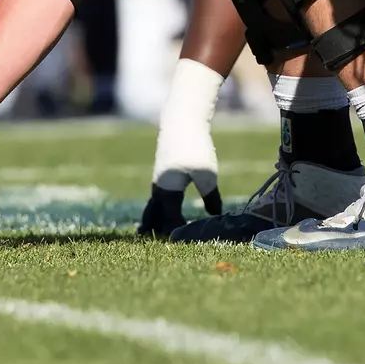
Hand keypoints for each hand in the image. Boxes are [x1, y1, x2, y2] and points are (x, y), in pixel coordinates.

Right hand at [139, 61, 222, 236]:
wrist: (181, 119)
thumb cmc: (195, 147)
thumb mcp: (207, 175)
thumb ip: (211, 197)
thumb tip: (216, 215)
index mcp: (167, 192)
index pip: (169, 220)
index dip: (176, 232)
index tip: (183, 242)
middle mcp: (159, 187)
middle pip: (152, 215)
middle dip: (153, 229)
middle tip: (152, 244)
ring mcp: (159, 178)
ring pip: (153, 204)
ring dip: (153, 218)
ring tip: (148, 230)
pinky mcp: (163, 170)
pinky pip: (157, 195)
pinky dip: (158, 206)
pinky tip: (162, 206)